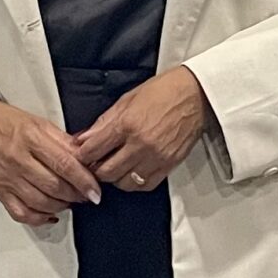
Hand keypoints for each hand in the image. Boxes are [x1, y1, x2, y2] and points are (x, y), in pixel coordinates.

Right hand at [0, 93, 98, 226]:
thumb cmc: (7, 122)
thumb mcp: (39, 123)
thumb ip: (63, 141)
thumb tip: (87, 157)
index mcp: (31, 138)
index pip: (64, 164)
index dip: (84, 180)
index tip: (96, 190)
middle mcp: (18, 160)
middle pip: (54, 186)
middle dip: (76, 195)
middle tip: (87, 195)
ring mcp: (7, 178)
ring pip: (40, 202)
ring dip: (62, 206)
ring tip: (71, 201)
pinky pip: (21, 213)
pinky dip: (39, 218)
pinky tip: (51, 214)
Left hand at [73, 66, 206, 192]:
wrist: (196, 95)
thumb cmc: (164, 91)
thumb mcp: (127, 99)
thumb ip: (104, 121)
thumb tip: (84, 137)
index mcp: (127, 124)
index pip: (93, 150)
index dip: (82, 154)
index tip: (81, 153)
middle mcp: (140, 144)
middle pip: (106, 172)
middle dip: (96, 169)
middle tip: (96, 162)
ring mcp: (155, 157)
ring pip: (124, 183)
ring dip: (115, 177)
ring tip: (115, 166)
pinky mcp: (168, 165)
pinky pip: (145, 185)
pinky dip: (134, 182)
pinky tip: (132, 171)